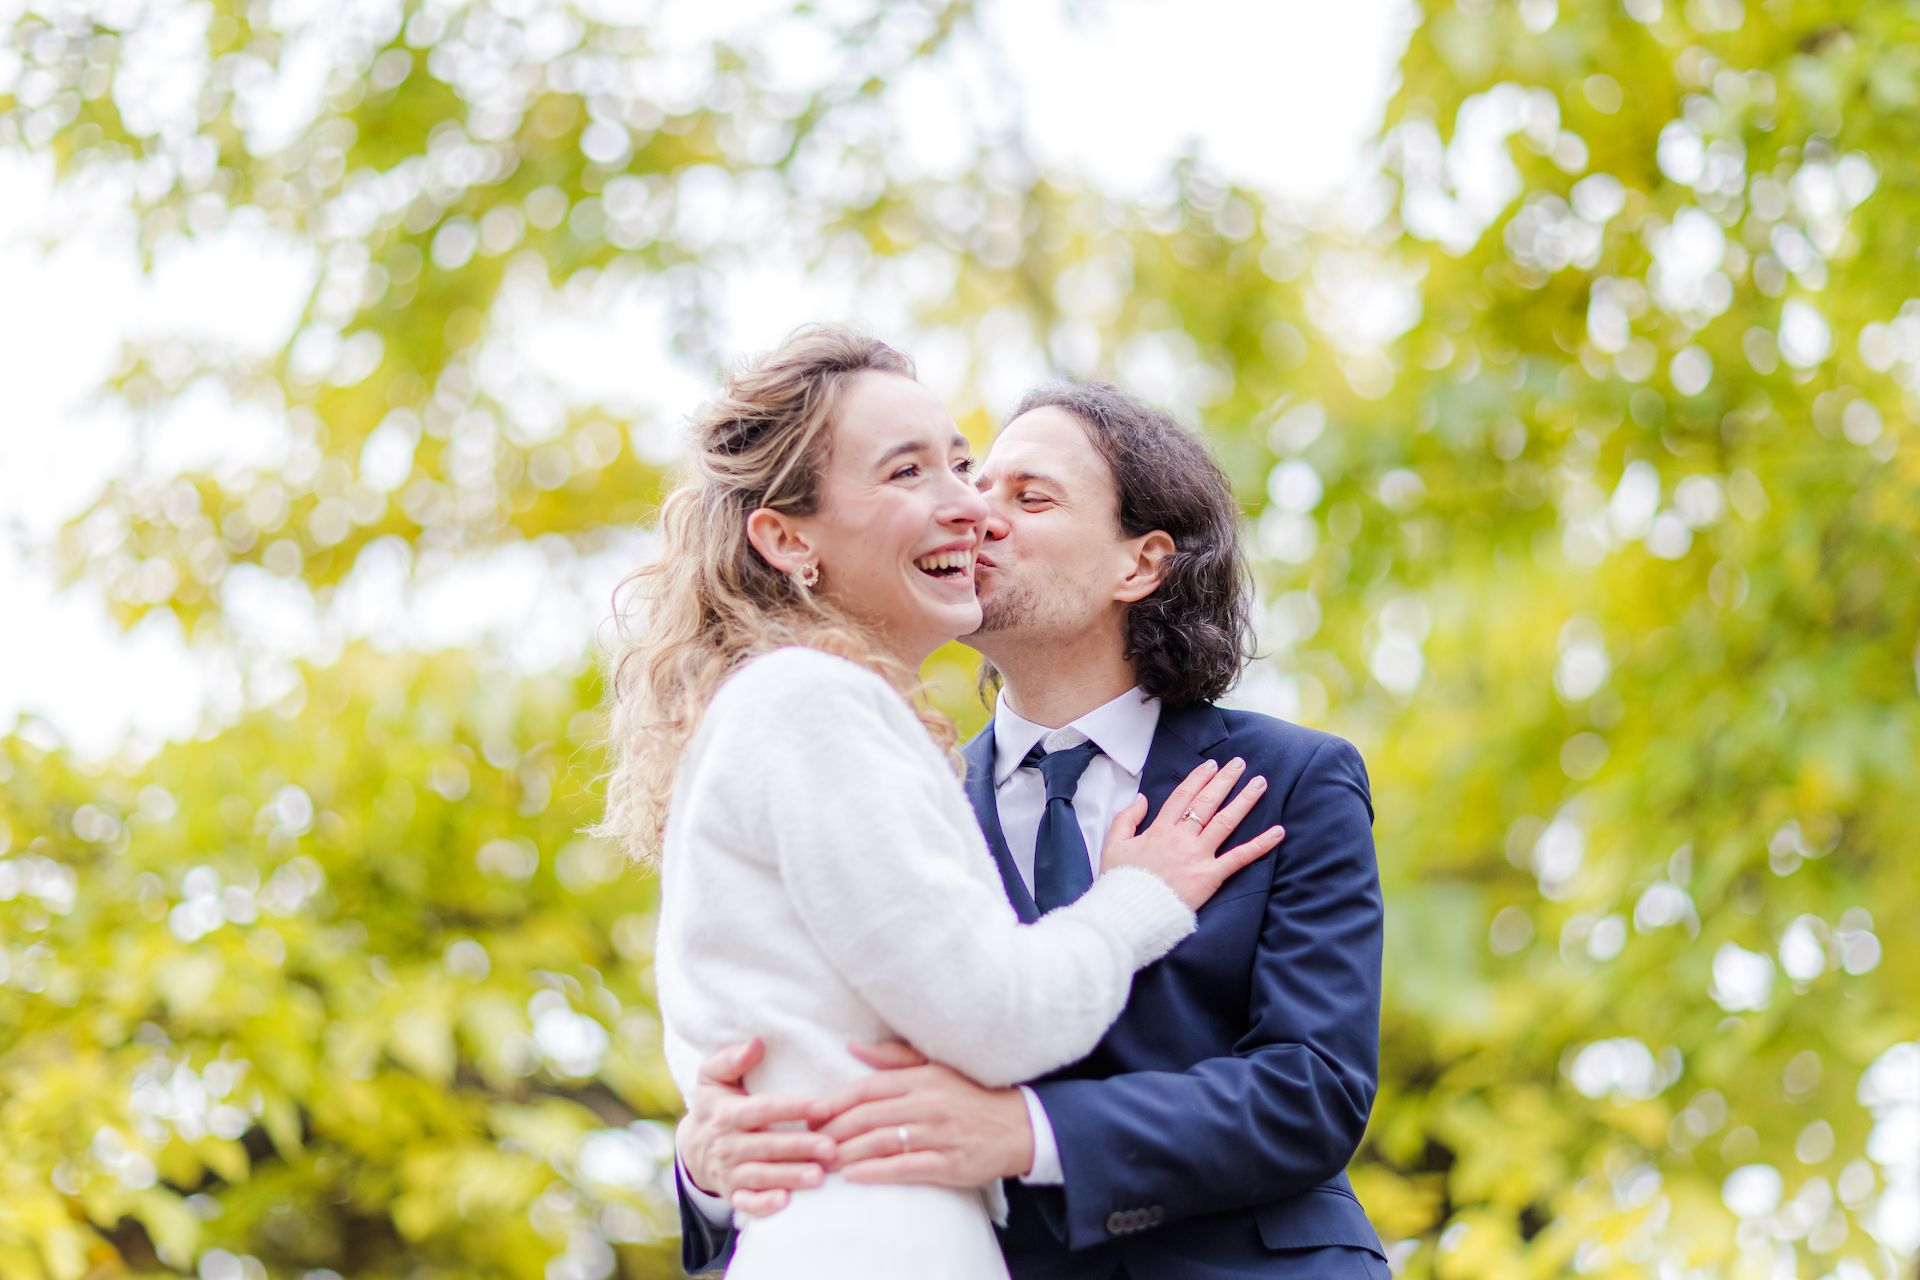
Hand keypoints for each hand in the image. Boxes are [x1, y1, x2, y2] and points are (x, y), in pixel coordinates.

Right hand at [678, 1038, 835, 1217]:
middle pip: (766, 1146)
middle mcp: (728, 1144)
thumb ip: (731, 1059)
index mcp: (727, 1113)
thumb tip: (756, 1043)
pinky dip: (763, 1205)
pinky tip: (785, 1203)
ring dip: (789, 1177)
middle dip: (798, 1148)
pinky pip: (746, 1203)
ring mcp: (729, 1171)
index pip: (762, 1110)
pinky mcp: (732, 1193)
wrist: (693, 1147)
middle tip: (830, 1148)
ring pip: (761, 1176)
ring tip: (819, 1177)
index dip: (791, 1108)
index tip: (822, 1107)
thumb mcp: (712, 1077)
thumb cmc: (714, 1105)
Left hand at [811, 1042, 1034, 1187]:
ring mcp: (939, 1135)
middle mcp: (928, 1104)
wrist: (1019, 1126)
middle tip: (809, 1144)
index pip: (867, 1089)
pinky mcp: (950, 1163)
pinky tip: (854, 1176)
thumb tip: (853, 1048)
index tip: (811, 1115)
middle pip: (868, 1117)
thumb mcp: (935, 1069)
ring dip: (847, 1154)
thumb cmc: (970, 1096)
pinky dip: (876, 1172)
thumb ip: (894, 1059)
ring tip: (823, 1163)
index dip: (835, 1103)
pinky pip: (905, 1168)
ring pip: (882, 1142)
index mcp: (922, 1079)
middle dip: (833, 1132)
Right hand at [1099, 757, 1285, 909]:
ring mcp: (1198, 856)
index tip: (1211, 765)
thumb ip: (1126, 819)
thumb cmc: (1120, 882)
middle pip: (1206, 802)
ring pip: (1225, 821)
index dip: (1198, 778)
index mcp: (1159, 829)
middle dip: (1224, 780)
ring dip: (1244, 800)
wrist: (1129, 912)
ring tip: (1260, 783)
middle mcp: (1181, 838)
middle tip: (1239, 763)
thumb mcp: (1113, 845)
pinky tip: (1278, 832)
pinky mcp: (1210, 876)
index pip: (1182, 796)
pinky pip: (1239, 858)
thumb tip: (1141, 798)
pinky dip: (1260, 844)